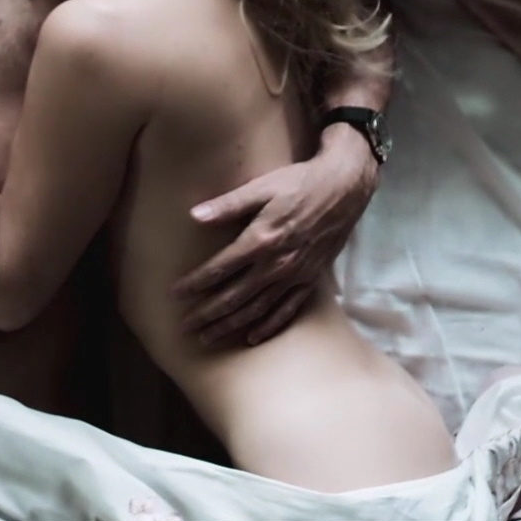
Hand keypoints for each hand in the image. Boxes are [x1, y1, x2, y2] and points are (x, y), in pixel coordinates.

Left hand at [172, 125, 378, 346]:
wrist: (345, 188)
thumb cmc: (300, 183)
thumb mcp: (262, 187)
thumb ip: (228, 205)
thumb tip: (194, 215)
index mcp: (260, 240)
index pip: (220, 269)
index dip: (196, 283)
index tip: (175, 294)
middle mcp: (276, 264)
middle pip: (235, 297)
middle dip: (207, 314)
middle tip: (185, 326)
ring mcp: (295, 275)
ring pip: (257, 309)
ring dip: (231, 325)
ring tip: (209, 337)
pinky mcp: (311, 279)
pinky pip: (287, 310)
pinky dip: (269, 326)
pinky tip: (253, 337)